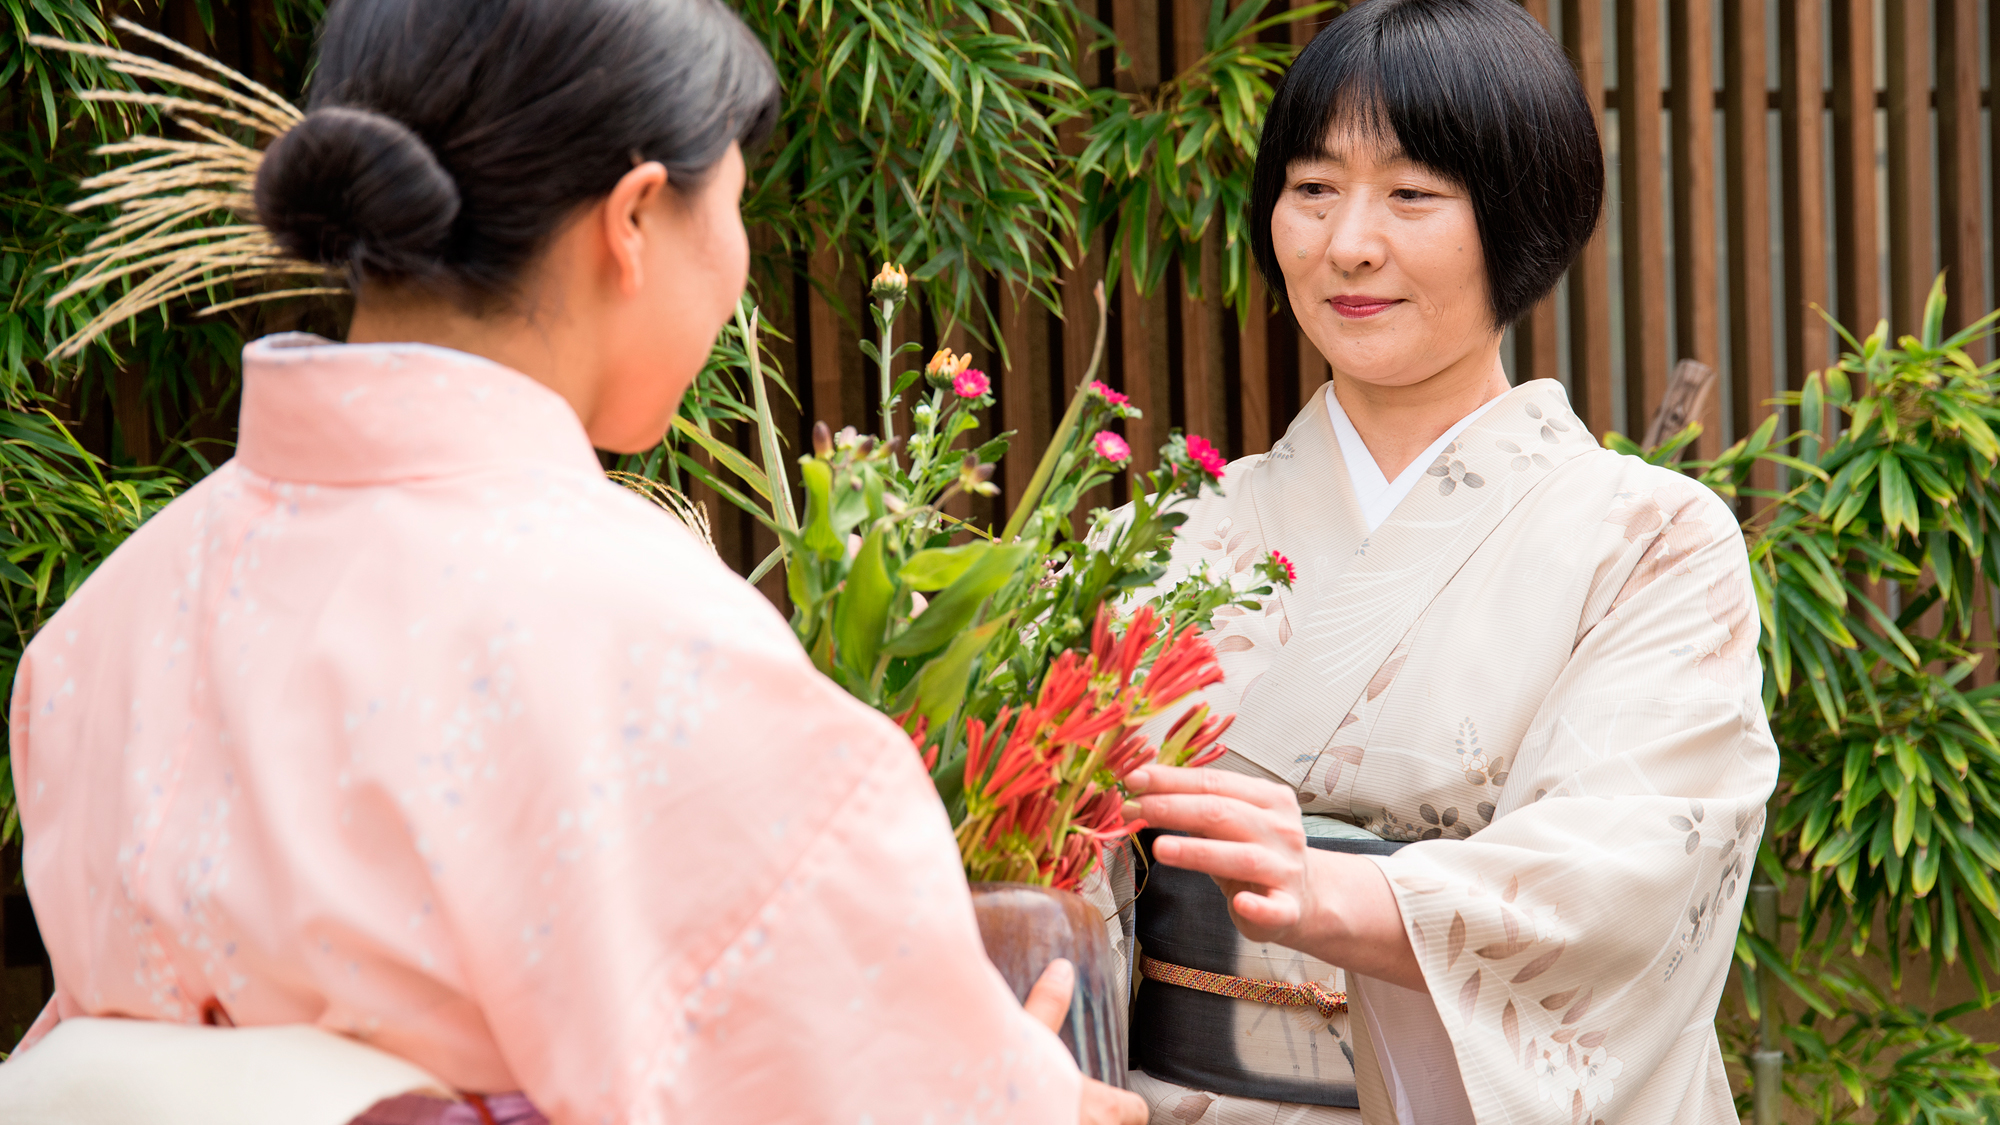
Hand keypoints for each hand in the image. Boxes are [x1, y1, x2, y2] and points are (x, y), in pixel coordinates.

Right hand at [1023, 960, 1147, 1124]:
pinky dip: (1046, 1121)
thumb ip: (1048, 1007)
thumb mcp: (1029, 1037)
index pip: (1135, 1112)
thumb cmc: (1009, 1079)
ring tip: (1053, 1110)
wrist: (967, 1115)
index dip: (1130, 1106)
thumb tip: (1062, 969)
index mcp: (1096, 1107)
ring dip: (1075, 1120)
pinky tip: (1030, 1118)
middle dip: (1100, 1119)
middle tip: (1080, 1103)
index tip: (1125, 1103)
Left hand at [1125, 765, 1425, 990]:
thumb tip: (1141, 785)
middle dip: (1174, 809)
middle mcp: (1280, 829)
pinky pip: (1273, 908)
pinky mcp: (1288, 908)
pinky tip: (1240, 903)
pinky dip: (1257, 906)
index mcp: (1268, 799)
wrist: (1307, 896)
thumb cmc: (1255, 851)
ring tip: (1160, 849)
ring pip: (1241, 857)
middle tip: (1134, 808)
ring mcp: (1287, 869)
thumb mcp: (1233, 821)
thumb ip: (1197, 803)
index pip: (1214, 783)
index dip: (1172, 779)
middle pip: (1222, 813)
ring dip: (1199, 852)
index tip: (1134, 777)